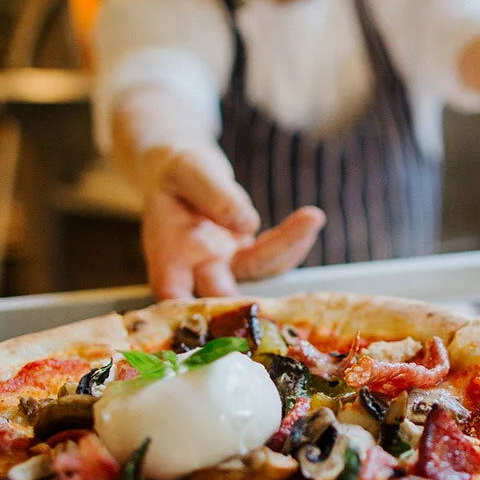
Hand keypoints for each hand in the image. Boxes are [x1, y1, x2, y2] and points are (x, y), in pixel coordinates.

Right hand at [140, 148, 324, 298]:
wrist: (187, 173)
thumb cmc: (179, 171)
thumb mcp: (189, 170)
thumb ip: (213, 194)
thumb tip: (246, 224)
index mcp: (168, 252)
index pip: (170, 291)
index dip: (191, 309)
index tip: (222, 302)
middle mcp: (196, 269)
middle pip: (223, 289)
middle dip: (257, 276)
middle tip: (280, 257)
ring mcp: (225, 268)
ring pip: (258, 271)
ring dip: (287, 249)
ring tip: (311, 218)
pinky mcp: (248, 259)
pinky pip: (274, 259)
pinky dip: (293, 243)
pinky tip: (309, 220)